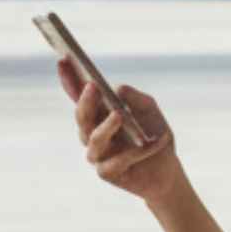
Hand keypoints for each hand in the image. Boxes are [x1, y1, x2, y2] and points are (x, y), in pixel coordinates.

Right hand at [59, 58, 179, 205]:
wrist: (166, 170)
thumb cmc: (153, 135)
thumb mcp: (149, 109)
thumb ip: (134, 97)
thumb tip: (117, 89)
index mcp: (98, 115)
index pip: (78, 95)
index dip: (69, 78)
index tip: (63, 58)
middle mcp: (92, 133)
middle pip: (82, 117)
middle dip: (85, 101)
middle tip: (92, 86)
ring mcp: (97, 155)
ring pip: (94, 139)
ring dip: (106, 126)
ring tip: (119, 115)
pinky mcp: (107, 173)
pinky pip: (117, 161)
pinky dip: (136, 152)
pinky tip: (150, 144)